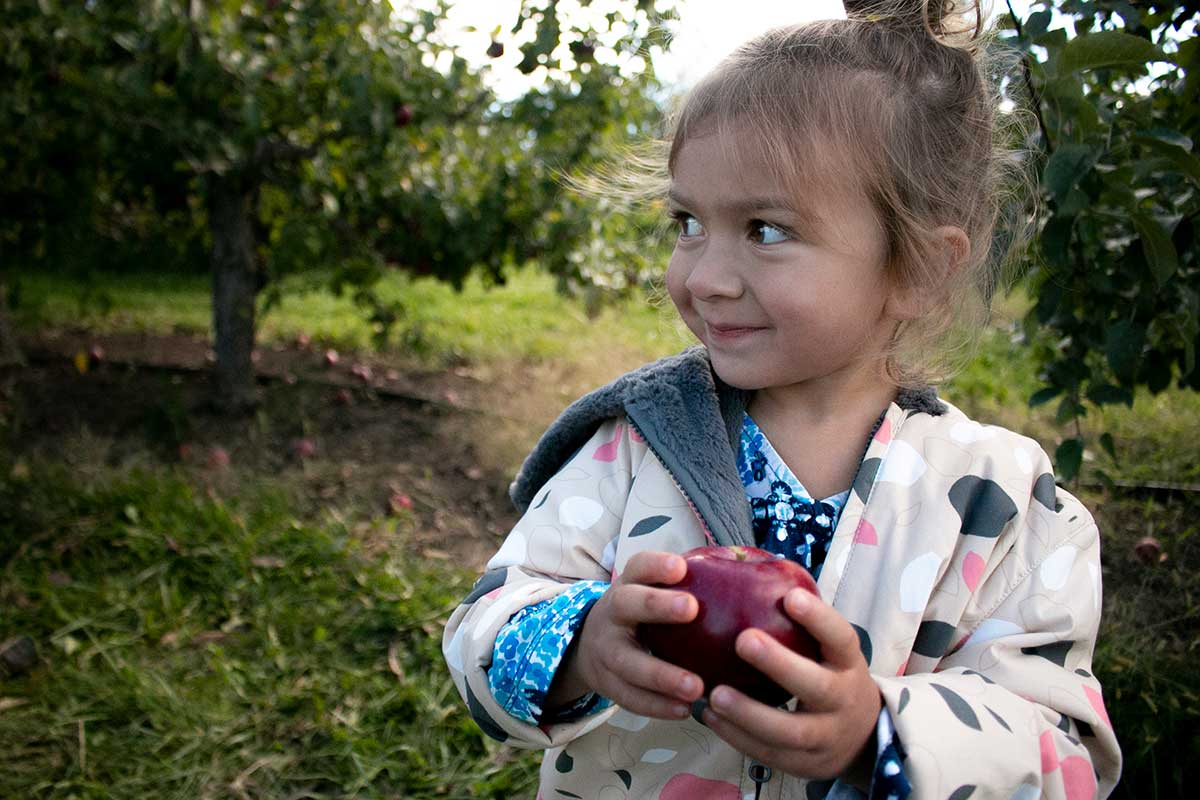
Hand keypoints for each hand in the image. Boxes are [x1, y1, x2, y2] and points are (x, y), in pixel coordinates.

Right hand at [550, 551, 704, 719]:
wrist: (589, 646)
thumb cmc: (642, 615)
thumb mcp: (653, 592)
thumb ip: (695, 582)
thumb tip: (754, 564)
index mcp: (629, 585)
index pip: (638, 567)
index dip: (656, 566)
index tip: (681, 567)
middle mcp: (612, 614)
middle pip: (627, 604)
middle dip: (656, 605)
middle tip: (691, 608)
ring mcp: (606, 650)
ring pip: (628, 662)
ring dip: (661, 675)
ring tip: (695, 686)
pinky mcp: (607, 684)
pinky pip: (629, 697)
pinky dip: (656, 706)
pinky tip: (684, 710)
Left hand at [700, 588, 881, 783]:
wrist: (859, 736)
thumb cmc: (827, 673)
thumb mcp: (827, 649)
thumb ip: (797, 618)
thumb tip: (742, 560)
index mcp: (848, 663)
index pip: (841, 637)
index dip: (819, 618)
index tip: (790, 596)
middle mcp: (842, 700)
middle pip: (816, 686)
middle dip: (781, 664)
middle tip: (743, 639)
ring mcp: (826, 737)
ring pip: (791, 731)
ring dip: (750, 713)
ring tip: (715, 693)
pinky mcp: (805, 765)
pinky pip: (770, 753)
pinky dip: (738, 737)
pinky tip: (709, 716)